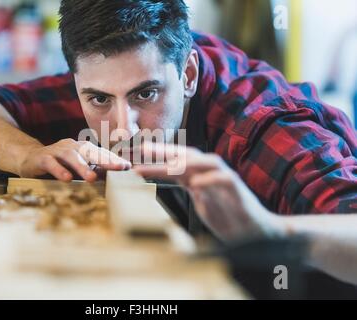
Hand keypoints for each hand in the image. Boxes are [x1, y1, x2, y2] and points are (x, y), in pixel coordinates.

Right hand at [18, 139, 130, 181]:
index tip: (127, 167)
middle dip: (105, 160)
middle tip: (118, 168)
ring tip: (92, 178)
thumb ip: (93, 172)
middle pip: (90, 151)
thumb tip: (114, 179)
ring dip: (82, 167)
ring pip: (71, 156)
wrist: (29, 159)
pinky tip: (67, 178)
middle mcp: (71, 146)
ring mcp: (56, 151)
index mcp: (82, 148)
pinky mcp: (42, 158)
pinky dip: (59, 170)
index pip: (100, 153)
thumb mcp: (77, 169)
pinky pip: (52, 163)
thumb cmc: (58, 165)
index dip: (113, 160)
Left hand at [134, 142, 283, 241]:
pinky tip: (196, 183)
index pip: (177, 161)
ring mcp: (226, 180)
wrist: (255, 231)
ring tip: (168, 165)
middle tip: (144, 150)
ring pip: (207, 162)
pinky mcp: (239, 191)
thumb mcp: (201, 201)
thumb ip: (187, 187)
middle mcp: (212, 173)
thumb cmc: (227, 216)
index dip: (158, 157)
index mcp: (201, 176)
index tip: (136, 156)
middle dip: (166, 151)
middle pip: (188, 156)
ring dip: (187, 161)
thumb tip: (165, 179)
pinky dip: (210, 179)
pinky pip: (226, 179)